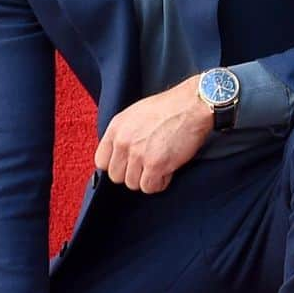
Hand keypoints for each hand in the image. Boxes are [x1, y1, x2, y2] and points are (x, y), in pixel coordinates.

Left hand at [94, 75, 212, 192]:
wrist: (192, 105)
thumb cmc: (170, 108)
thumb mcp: (136, 114)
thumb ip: (124, 134)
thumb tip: (120, 156)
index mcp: (116, 128)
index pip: (101, 161)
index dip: (116, 165)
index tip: (128, 164)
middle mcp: (123, 142)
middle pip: (116, 176)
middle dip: (133, 174)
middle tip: (148, 165)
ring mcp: (138, 154)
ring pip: (133, 184)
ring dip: (148, 178)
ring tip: (161, 164)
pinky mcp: (155, 165)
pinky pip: (150, 187)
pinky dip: (161, 182)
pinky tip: (168, 169)